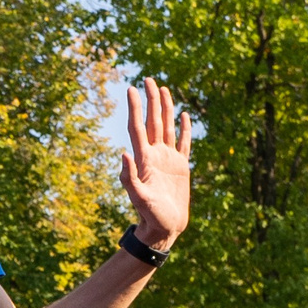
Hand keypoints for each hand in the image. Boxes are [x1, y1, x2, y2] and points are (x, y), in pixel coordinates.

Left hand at [120, 79, 191, 248]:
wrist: (164, 228)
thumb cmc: (150, 216)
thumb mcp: (139, 197)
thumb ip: (129, 177)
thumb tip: (123, 152)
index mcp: (144, 159)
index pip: (137, 127)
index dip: (135, 108)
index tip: (131, 89)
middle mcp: (155, 155)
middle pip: (152, 121)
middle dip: (150, 100)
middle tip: (148, 79)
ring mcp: (168, 159)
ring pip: (166, 127)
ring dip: (165, 108)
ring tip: (162, 89)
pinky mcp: (181, 166)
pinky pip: (183, 142)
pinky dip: (184, 128)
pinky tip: (183, 115)